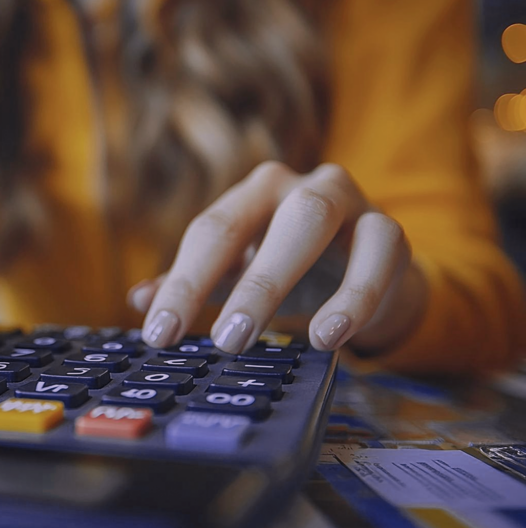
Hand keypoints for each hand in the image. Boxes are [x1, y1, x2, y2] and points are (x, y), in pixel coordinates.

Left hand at [131, 161, 426, 354]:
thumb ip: (195, 285)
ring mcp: (344, 199)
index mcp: (250, 196)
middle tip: (220, 341)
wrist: (369, 269)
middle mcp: (292, 186)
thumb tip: (139, 300)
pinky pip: (377, 251)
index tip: (159, 335)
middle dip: (228, 280)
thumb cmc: (293, 268)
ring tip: (264, 339)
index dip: (182, 284)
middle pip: (251, 219)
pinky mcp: (389, 228)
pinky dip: (355, 296)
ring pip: (312, 219)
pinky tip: (329, 338)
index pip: (208, 233)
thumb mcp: (240, 275)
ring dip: (284, 279)